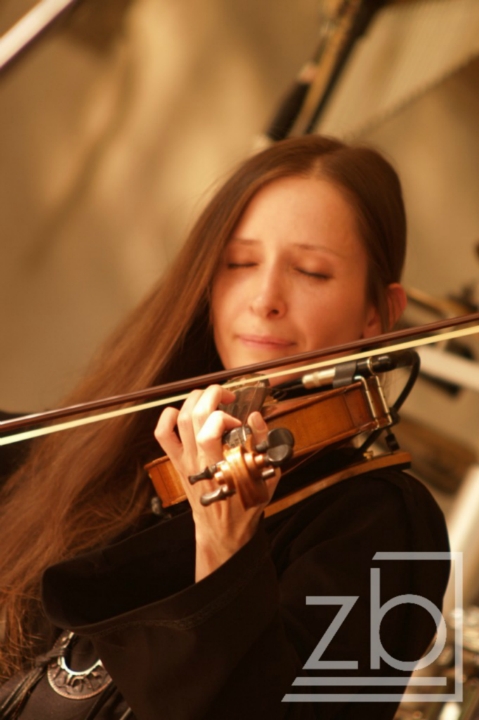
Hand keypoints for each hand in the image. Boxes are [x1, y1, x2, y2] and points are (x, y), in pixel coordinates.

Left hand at [154, 385, 279, 580]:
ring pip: (179, 418)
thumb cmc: (244, 505)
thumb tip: (256, 417)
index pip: (209, 432)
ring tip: (212, 399)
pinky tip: (186, 412)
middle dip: (211, 395)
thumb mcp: (265, 478)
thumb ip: (263, 445)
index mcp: (219, 467)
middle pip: (193, 416)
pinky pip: (163, 433)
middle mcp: (197, 460)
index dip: (224, 418)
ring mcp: (184, 460)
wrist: (222, 530)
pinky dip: (169, 416)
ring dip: (195, 399)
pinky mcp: (176, 461)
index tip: (240, 423)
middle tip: (227, 396)